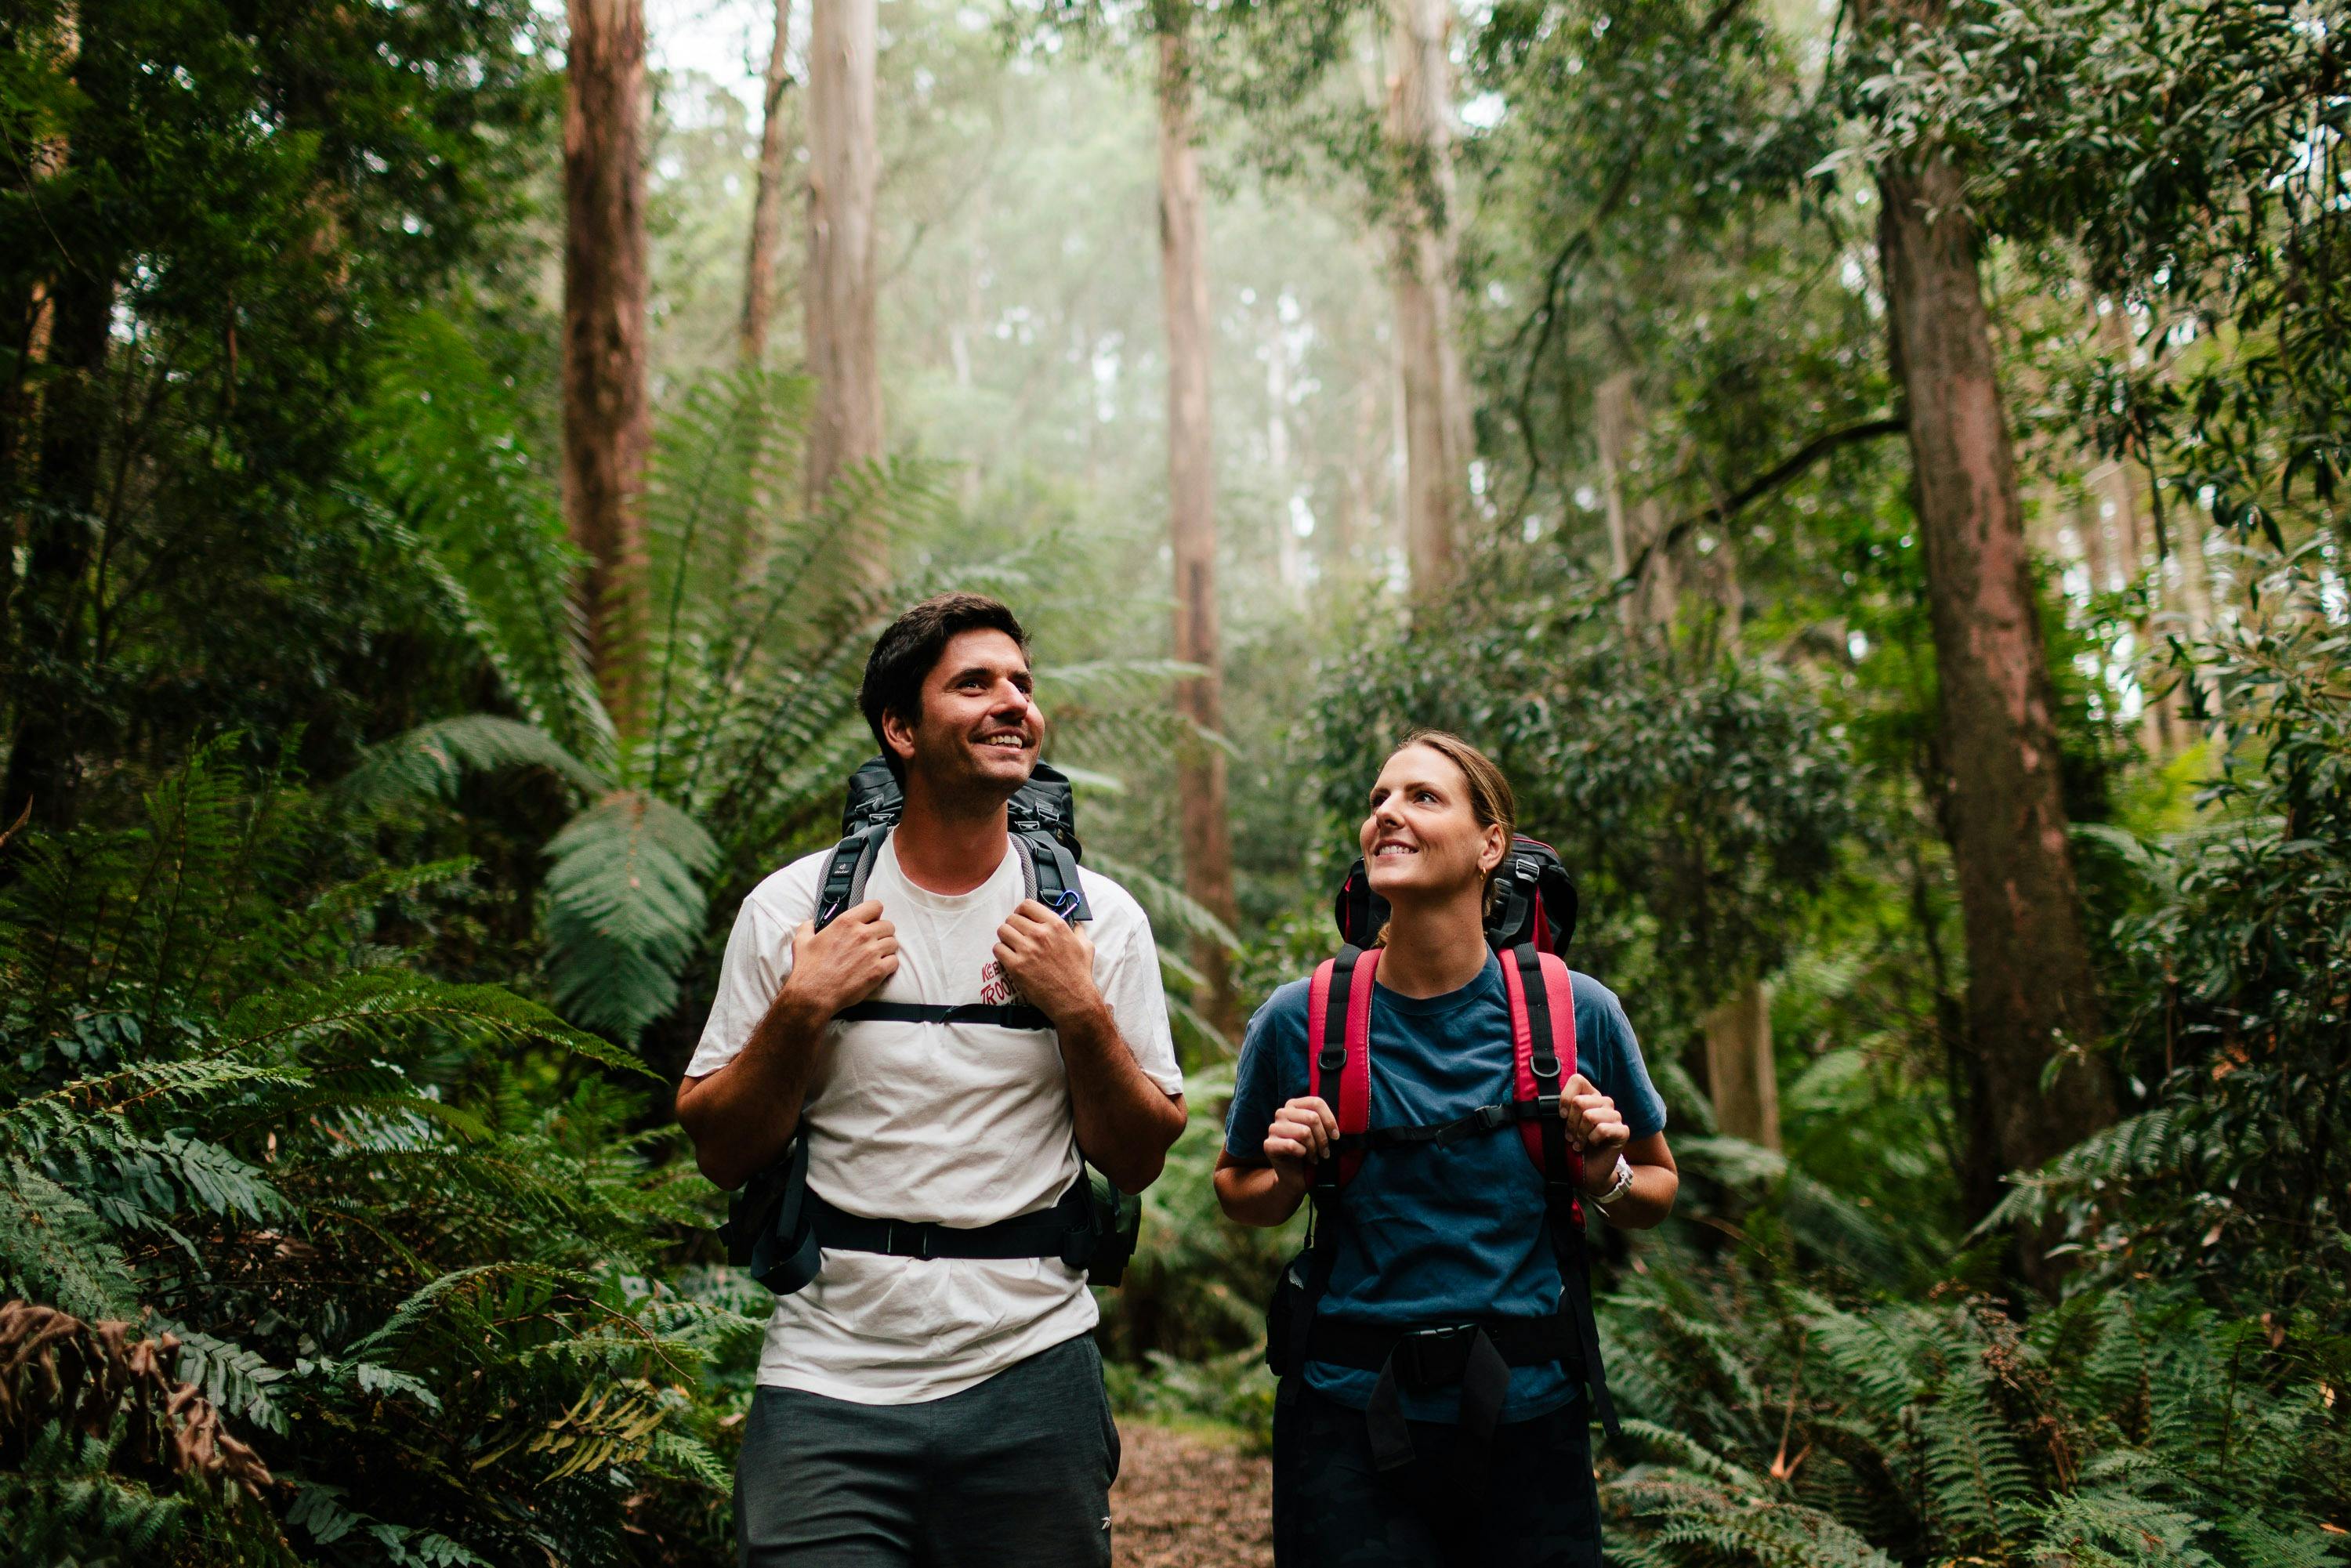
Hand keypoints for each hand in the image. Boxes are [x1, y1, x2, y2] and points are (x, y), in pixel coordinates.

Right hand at [779, 900, 897, 1016]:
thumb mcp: (802, 940)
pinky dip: (889, 964)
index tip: (871, 920)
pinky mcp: (878, 971)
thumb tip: (812, 923)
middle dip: (882, 932)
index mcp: (846, 922)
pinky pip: (894, 961)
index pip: (875, 906)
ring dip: (887, 949)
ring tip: (877, 956)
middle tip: (874, 941)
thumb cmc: (808, 969)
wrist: (814, 994)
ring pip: (893, 943)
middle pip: (888, 925)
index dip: (874, 913)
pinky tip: (879, 967)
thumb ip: (809, 926)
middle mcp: (862, 934)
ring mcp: (872, 952)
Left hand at [993, 899, 1099, 1024]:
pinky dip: (1001, 952)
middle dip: (1013, 926)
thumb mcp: (1086, 946)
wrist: (1073, 999)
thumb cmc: (1079, 974)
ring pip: (1002, 931)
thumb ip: (1077, 931)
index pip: (1027, 905)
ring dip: (1005, 938)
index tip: (1022, 918)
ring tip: (1012, 946)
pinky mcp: (1017, 966)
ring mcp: (1027, 950)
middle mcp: (1040, 934)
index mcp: (1056, 925)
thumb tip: (1075, 924)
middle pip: (1012, 918)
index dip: (1022, 911)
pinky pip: (998, 949)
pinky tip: (1009, 957)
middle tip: (1017, 935)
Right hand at [1264, 1095, 1336, 1190]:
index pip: (1316, 1102)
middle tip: (1325, 1152)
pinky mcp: (1268, 1144)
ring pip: (1304, 1132)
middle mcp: (1282, 1113)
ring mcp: (1273, 1128)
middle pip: (1312, 1118)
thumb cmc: (1310, 1152)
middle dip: (1323, 1138)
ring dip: (1314, 1148)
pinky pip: (1292, 1145)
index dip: (1330, 1120)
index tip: (1336, 1136)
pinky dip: (1303, 1154)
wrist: (1295, 1177)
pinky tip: (1304, 1158)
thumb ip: (1325, 1121)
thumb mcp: (1319, 1133)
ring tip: (1315, 1156)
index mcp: (1294, 1105)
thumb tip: (1345, 1117)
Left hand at [1558, 1072, 1630, 1193]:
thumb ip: (1561, 1108)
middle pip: (1580, 1101)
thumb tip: (1546, 1100)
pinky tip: (1592, 1145)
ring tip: (1579, 1144)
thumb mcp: (1563, 1124)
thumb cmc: (1574, 1145)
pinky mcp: (1623, 1130)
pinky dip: (1592, 1140)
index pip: (1577, 1079)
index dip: (1565, 1098)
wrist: (1588, 1171)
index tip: (1562, 1116)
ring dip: (1580, 1134)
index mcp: (1590, 1095)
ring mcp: (1615, 1116)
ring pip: (1590, 1116)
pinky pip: (1602, 1129)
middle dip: (1570, 1123)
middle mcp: (1604, 1102)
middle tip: (1570, 1136)